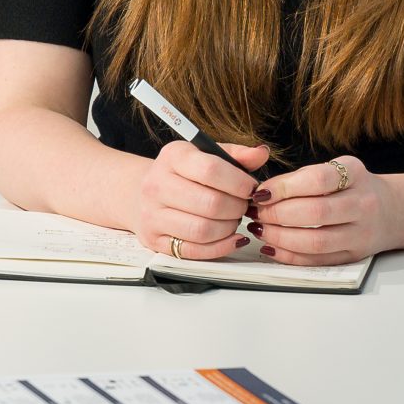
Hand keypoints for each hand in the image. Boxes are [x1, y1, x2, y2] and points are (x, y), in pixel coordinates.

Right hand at [134, 138, 270, 260]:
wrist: (142, 191)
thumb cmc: (183, 173)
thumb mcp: (207, 155)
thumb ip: (236, 155)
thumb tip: (261, 153)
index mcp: (173, 156)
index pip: (211, 170)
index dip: (239, 182)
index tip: (251, 188)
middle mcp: (157, 184)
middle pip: (210, 203)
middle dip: (237, 207)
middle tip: (244, 206)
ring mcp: (152, 214)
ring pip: (203, 230)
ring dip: (229, 228)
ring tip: (234, 219)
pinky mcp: (154, 239)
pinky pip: (194, 250)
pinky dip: (220, 247)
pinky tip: (232, 238)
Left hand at [252, 154, 403, 267]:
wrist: (392, 211)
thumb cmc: (354, 188)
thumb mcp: (337, 170)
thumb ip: (302, 178)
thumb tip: (263, 193)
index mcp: (356, 174)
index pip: (318, 180)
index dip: (284, 187)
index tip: (261, 192)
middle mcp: (363, 204)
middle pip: (316, 213)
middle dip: (277, 214)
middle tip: (257, 212)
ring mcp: (361, 233)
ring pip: (316, 242)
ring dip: (280, 238)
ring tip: (260, 230)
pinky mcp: (353, 256)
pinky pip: (317, 261)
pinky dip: (289, 256)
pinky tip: (272, 247)